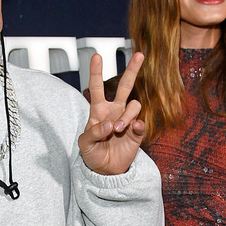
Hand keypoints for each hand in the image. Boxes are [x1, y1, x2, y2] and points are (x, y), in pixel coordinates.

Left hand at [78, 52, 144, 174]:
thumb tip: (109, 124)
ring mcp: (127, 120)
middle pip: (125, 86)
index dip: (96, 71)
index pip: (97, 87)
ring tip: (118, 130)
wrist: (105, 170)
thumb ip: (93, 132)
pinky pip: (141, 122)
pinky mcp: (137, 132)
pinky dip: (137, 124)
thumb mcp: (85, 144)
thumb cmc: (92, 153)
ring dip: (127, 115)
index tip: (97, 56)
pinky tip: (132, 130)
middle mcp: (115, 110)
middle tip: (140, 54)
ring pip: (134, 105)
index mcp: (98, 110)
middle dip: (132, 69)